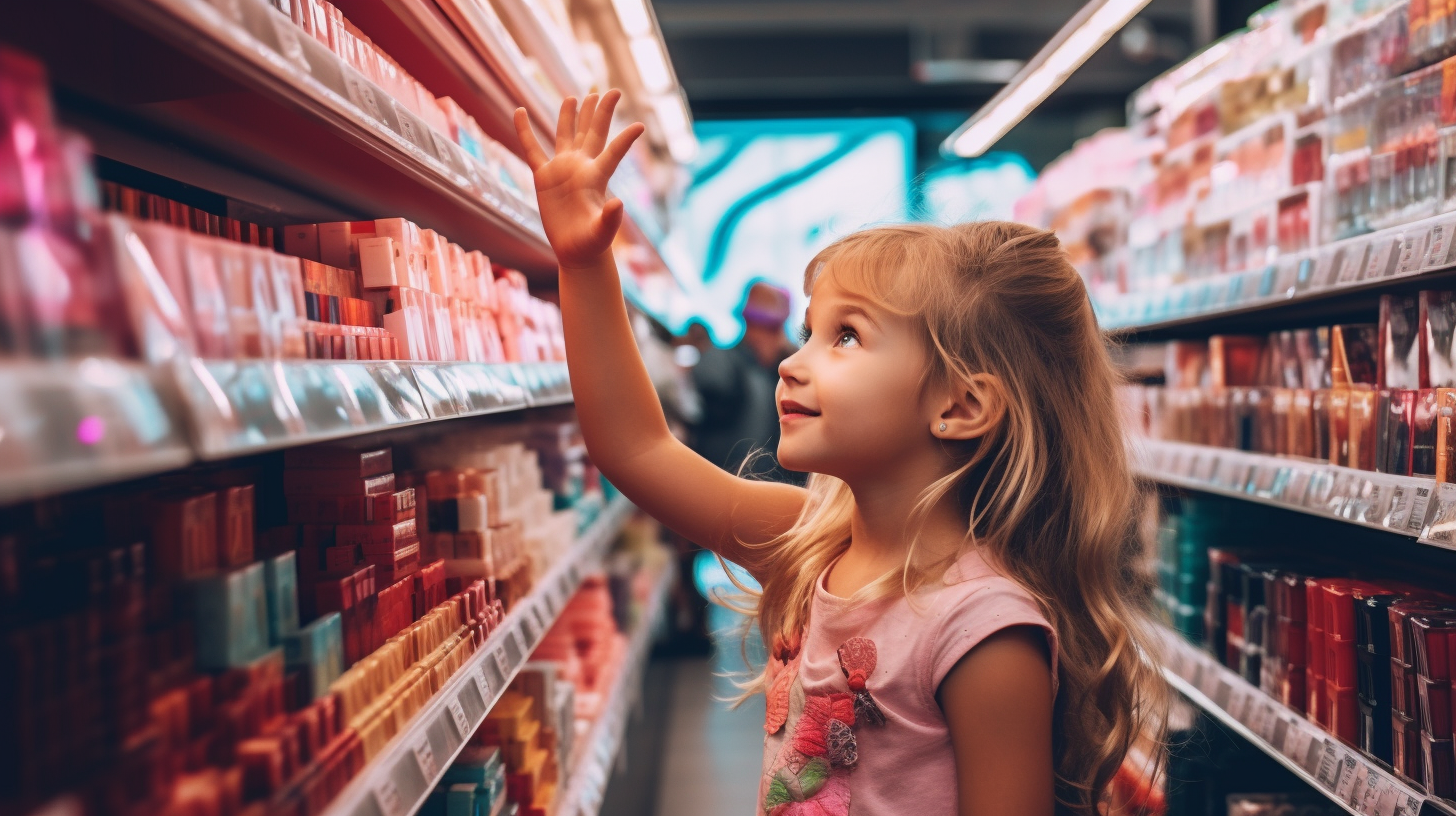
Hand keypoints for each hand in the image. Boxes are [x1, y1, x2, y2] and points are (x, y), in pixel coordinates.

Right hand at [515, 91, 644, 269]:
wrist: (575, 250)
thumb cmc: (592, 243)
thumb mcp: (602, 232)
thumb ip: (611, 219)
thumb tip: (619, 204)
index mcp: (597, 177)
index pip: (614, 152)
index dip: (626, 140)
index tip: (641, 127)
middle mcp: (581, 167)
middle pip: (592, 132)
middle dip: (601, 111)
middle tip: (612, 90)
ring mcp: (562, 169)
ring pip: (565, 135)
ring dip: (570, 116)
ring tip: (574, 97)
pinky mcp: (543, 177)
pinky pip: (532, 150)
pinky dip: (525, 131)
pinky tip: (520, 111)